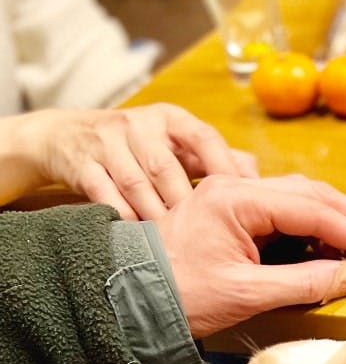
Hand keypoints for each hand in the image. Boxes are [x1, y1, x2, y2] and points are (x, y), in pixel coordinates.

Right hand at [1, 104, 258, 219]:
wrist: (66, 137)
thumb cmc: (139, 147)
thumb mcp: (177, 143)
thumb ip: (217, 159)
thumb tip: (260, 180)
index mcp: (170, 119)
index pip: (203, 137)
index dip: (222, 167)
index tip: (240, 198)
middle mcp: (138, 125)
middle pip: (167, 167)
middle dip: (186, 203)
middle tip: (207, 235)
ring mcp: (106, 142)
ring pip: (136, 184)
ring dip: (156, 215)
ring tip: (176, 244)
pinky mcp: (80, 163)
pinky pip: (104, 195)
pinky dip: (123, 218)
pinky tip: (140, 239)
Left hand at [154, 175, 345, 337]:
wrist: (126, 297)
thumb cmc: (177, 295)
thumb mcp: (245, 294)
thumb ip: (304, 283)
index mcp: (237, 200)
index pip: (315, 210)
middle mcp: (237, 188)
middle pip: (314, 193)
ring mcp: (234, 196)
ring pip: (303, 197)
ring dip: (339, 221)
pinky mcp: (233, 212)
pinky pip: (286, 210)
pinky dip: (316, 226)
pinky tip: (332, 246)